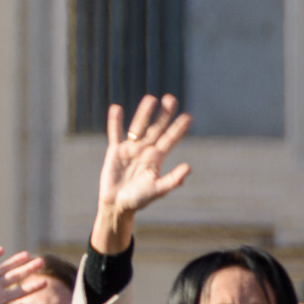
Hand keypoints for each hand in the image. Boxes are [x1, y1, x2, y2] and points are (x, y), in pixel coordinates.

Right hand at [90, 95, 192, 254]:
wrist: (117, 205)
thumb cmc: (139, 200)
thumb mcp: (158, 190)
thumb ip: (172, 179)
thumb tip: (188, 167)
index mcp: (157, 159)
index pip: (170, 139)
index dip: (178, 128)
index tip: (188, 116)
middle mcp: (145, 150)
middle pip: (156, 128)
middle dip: (164, 114)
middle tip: (171, 99)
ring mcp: (130, 149)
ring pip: (138, 127)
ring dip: (144, 113)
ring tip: (151, 98)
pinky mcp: (115, 151)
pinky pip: (115, 133)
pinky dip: (115, 121)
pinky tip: (117, 108)